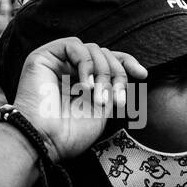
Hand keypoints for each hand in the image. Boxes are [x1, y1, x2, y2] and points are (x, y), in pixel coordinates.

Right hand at [11, 37, 146, 160]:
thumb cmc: (68, 134)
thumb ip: (112, 87)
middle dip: (117, 74)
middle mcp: (68, 70)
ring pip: (92, 49)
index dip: (126, 63)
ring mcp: (56, 62)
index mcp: (81, 82)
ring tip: (98, 97)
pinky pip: (73, 45)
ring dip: (102, 72)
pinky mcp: (43, 57)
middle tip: (116, 99)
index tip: (143, 74)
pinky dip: (86, 63)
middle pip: (104, 54)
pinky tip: (85, 85)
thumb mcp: (102, 110)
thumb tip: (127, 69)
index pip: (108, 62)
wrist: (43, 142)